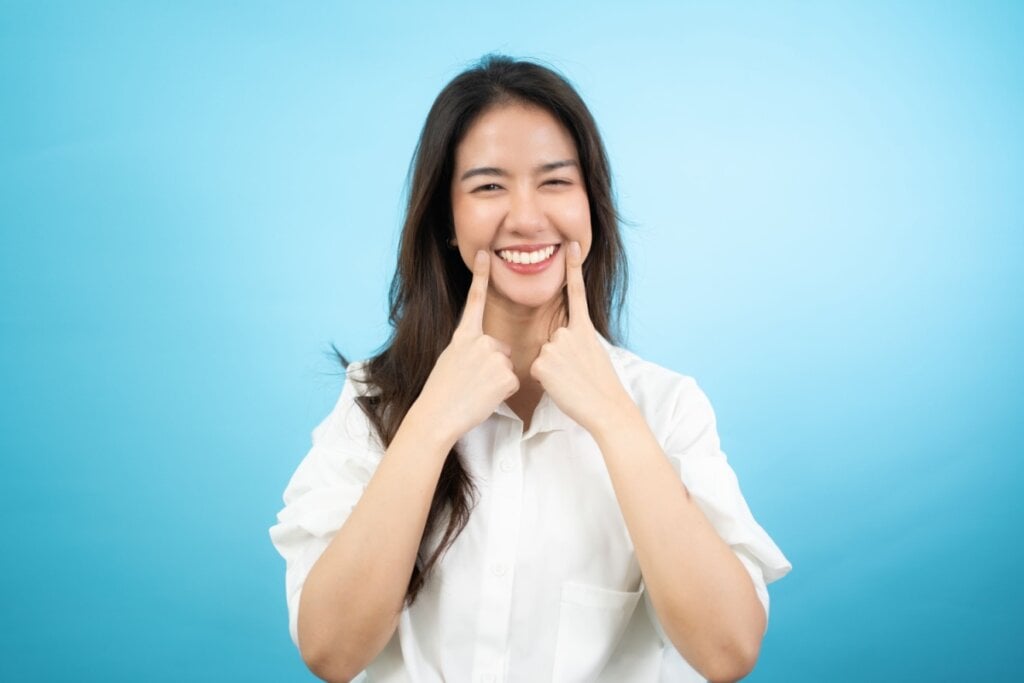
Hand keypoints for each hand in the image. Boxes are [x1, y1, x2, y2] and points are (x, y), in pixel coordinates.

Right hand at [414, 250, 519, 445]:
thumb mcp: (451, 359)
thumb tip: (493, 350)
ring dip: (498, 381)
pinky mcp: (506, 375)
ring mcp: (494, 357)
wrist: (437, 414)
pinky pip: (513, 382)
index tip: (485, 253)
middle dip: (494, 365)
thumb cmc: (441, 392)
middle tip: (472, 381)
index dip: (480, 275)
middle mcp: (480, 341)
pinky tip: (485, 397)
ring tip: (476, 390)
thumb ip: (471, 348)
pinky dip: (503, 393)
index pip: (475, 299)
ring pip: (508, 367)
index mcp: (463, 335)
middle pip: (502, 349)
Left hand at [529, 241, 632, 434]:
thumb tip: (558, 345)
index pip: (577, 293)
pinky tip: (561, 386)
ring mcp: (555, 346)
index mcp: (584, 328)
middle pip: (551, 340)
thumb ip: (575, 342)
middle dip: (558, 358)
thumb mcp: (594, 354)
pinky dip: (545, 381)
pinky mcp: (542, 362)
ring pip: (542, 356)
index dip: (574, 268)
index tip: (572, 243)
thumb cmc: (601, 386)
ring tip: (571, 381)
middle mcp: (568, 332)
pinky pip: (535, 370)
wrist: (607, 406)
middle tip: (577, 374)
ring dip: (552, 371)